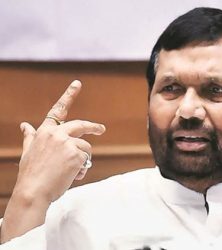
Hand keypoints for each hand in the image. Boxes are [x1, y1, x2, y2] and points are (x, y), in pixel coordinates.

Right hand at [1, 80, 104, 242]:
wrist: (32, 192)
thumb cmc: (30, 174)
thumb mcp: (28, 152)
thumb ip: (30, 137)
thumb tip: (24, 125)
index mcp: (45, 131)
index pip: (58, 110)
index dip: (69, 95)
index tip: (77, 84)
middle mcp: (57, 134)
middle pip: (81, 125)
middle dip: (93, 127)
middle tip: (101, 129)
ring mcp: (67, 143)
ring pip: (86, 147)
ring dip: (83, 159)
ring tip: (71, 171)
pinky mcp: (76, 154)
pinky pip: (87, 160)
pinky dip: (83, 169)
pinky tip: (73, 176)